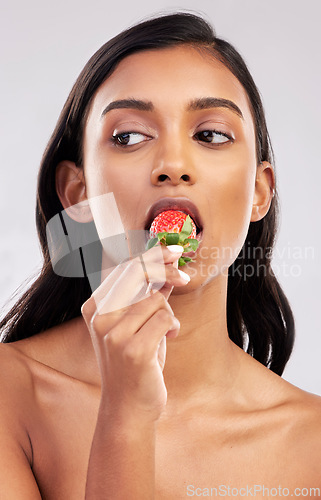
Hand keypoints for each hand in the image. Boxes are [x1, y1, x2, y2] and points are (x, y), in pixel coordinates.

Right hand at [81, 245, 189, 421]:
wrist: (128, 406)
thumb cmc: (135, 362)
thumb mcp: (136, 324)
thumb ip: (146, 296)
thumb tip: (167, 267)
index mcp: (95, 307)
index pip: (124, 268)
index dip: (151, 256)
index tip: (173, 251)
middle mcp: (99, 318)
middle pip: (137, 273)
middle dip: (166, 269)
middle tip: (184, 275)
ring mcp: (114, 334)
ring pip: (156, 299)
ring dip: (169, 313)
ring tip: (165, 331)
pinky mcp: (133, 349)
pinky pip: (166, 318)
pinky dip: (173, 326)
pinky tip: (168, 338)